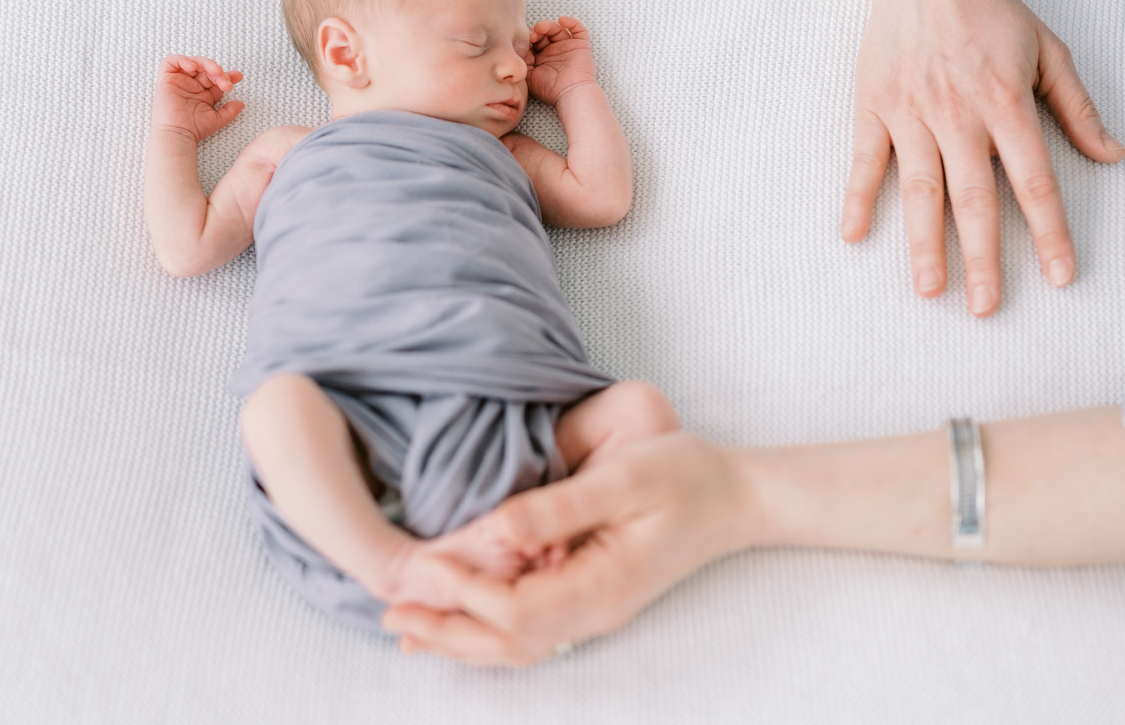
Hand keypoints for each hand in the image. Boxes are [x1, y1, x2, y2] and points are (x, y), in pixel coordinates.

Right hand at [152, 55, 244, 142]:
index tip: (238, 77)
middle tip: (226, 81)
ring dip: (206, 64)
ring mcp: (179, 82)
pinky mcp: (166, 80)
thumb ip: (229, 111)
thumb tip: (241, 104)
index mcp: (203, 93)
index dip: (227, 76)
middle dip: (219, 72)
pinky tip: (193, 68)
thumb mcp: (217, 119)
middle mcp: (191, 86)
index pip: (216, 79)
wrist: (178, 134)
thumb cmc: (194, 129)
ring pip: (193, 63)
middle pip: (206, 69)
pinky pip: (170, 63)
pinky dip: (182, 60)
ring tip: (216, 72)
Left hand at [381, 433, 750, 665]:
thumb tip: (499, 526)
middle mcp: (597, 610)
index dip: (464, 593)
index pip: (517, 609)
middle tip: (391, 611)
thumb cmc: (684, 475)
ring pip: (517, 647)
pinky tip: (459, 622)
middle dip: (447, 631)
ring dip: (461, 639)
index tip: (423, 563)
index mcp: (604, 583)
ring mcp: (596, 612)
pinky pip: (532, 634)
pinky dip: (487, 633)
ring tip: (409, 626)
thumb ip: (562, 505)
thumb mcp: (627, 477)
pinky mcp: (592, 601)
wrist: (733, 497)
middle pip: (508, 644)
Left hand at [525, 16, 597, 105]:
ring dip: (548, 25)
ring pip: (558, 29)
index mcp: (541, 58)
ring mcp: (567, 48)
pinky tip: (562, 21)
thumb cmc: (550, 89)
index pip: (533, 42)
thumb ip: (523, 61)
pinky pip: (578, 29)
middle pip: (544, 33)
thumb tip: (519, 48)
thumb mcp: (529, 76)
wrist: (571, 94)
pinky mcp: (581, 46)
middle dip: (536, 31)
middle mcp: (554, 52)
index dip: (527, 38)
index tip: (522, 39)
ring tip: (541, 28)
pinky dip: (571, 22)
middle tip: (531, 35)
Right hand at [841, 0, 1124, 315]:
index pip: (1034, 181)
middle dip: (984, 259)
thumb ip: (1078, 107)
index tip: (1062, 275)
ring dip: (925, 244)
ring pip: (921, 190)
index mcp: (1006, 104)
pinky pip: (865, 159)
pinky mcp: (874, 106)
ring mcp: (911, 113)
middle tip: (987, 309)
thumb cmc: (990, 11)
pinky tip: (853, 235)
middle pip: (974, 199)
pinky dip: (858, 197)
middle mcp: (959, 115)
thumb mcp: (1048, 50)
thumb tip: (1113, 156)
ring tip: (930, 291)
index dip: (1050, 232)